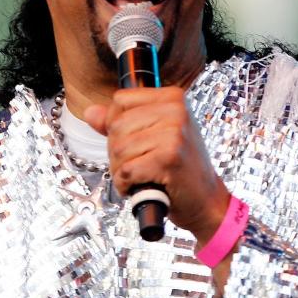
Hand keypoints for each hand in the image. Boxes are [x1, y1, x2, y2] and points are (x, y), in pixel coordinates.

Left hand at [84, 87, 229, 243]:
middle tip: (140, 164)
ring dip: (122, 170)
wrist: (206, 199)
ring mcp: (174, 133)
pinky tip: (141, 186)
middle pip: (116, 125)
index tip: (134, 141)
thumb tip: (90, 112)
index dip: (116, 124)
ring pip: (118, 148)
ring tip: (142, 175)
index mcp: (173, 98)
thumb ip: (122, 122)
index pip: (120, 100)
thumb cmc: (180, 167)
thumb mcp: (155, 135)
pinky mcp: (169, 158)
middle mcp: (176, 110)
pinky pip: (126, 169)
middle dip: (118, 152)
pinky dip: (126, 184)